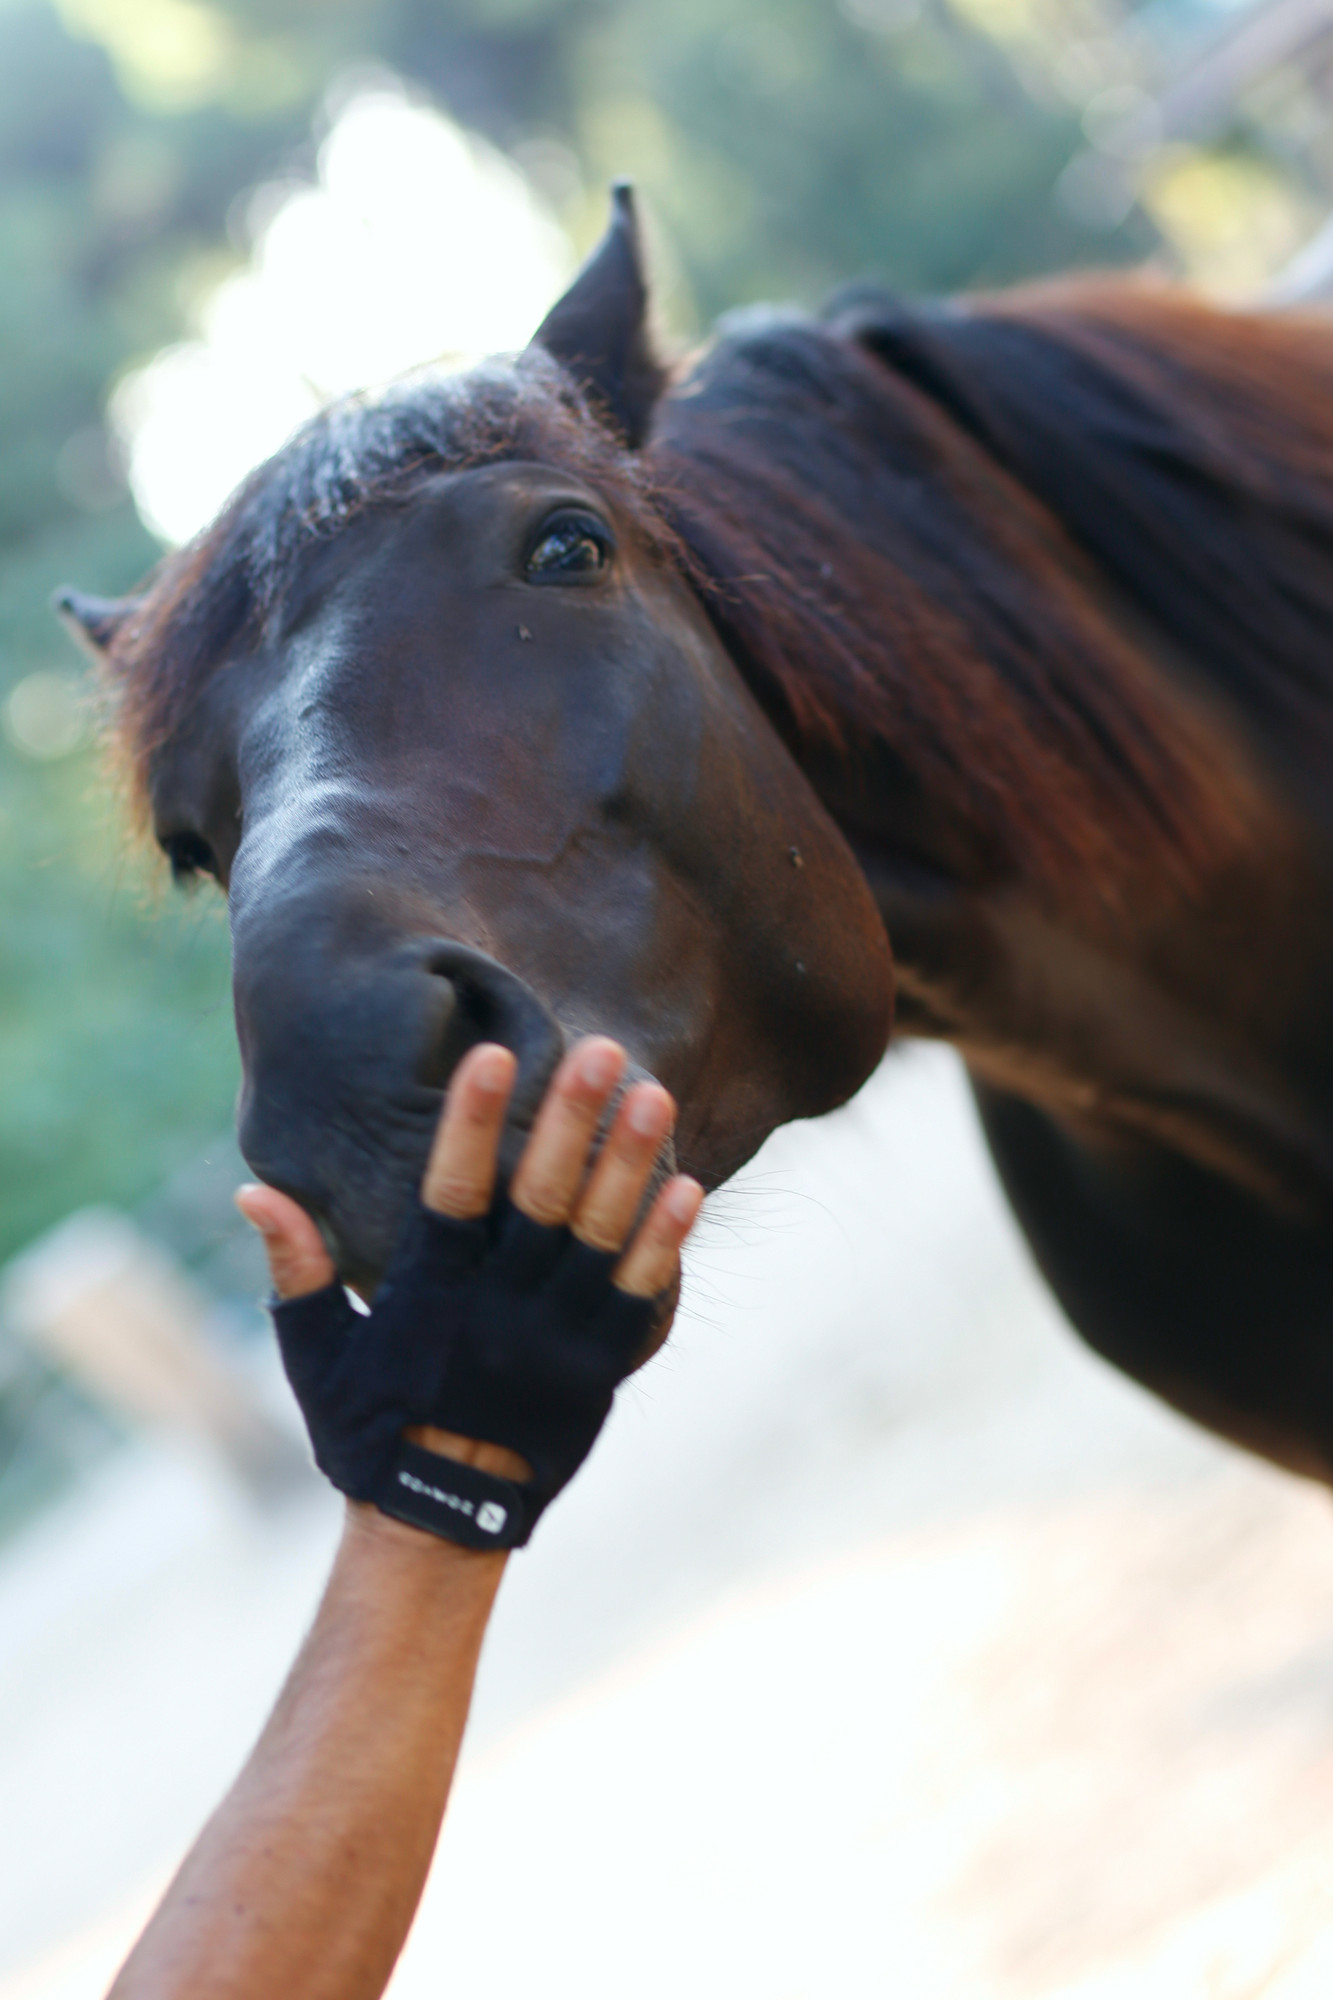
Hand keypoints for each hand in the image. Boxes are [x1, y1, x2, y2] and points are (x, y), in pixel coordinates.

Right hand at [237, 1038, 703, 1543]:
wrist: (443, 1526)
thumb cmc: (370, 1432)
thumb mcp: (317, 1354)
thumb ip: (296, 1268)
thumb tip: (254, 1192)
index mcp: (429, 1297)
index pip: (450, 1193)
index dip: (471, 1123)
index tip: (492, 1054)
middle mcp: (497, 1312)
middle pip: (538, 1201)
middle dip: (570, 1121)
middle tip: (601, 1048)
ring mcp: (554, 1340)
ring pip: (598, 1238)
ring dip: (627, 1164)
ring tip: (655, 1095)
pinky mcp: (597, 1368)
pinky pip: (638, 1298)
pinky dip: (663, 1244)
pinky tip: (688, 1187)